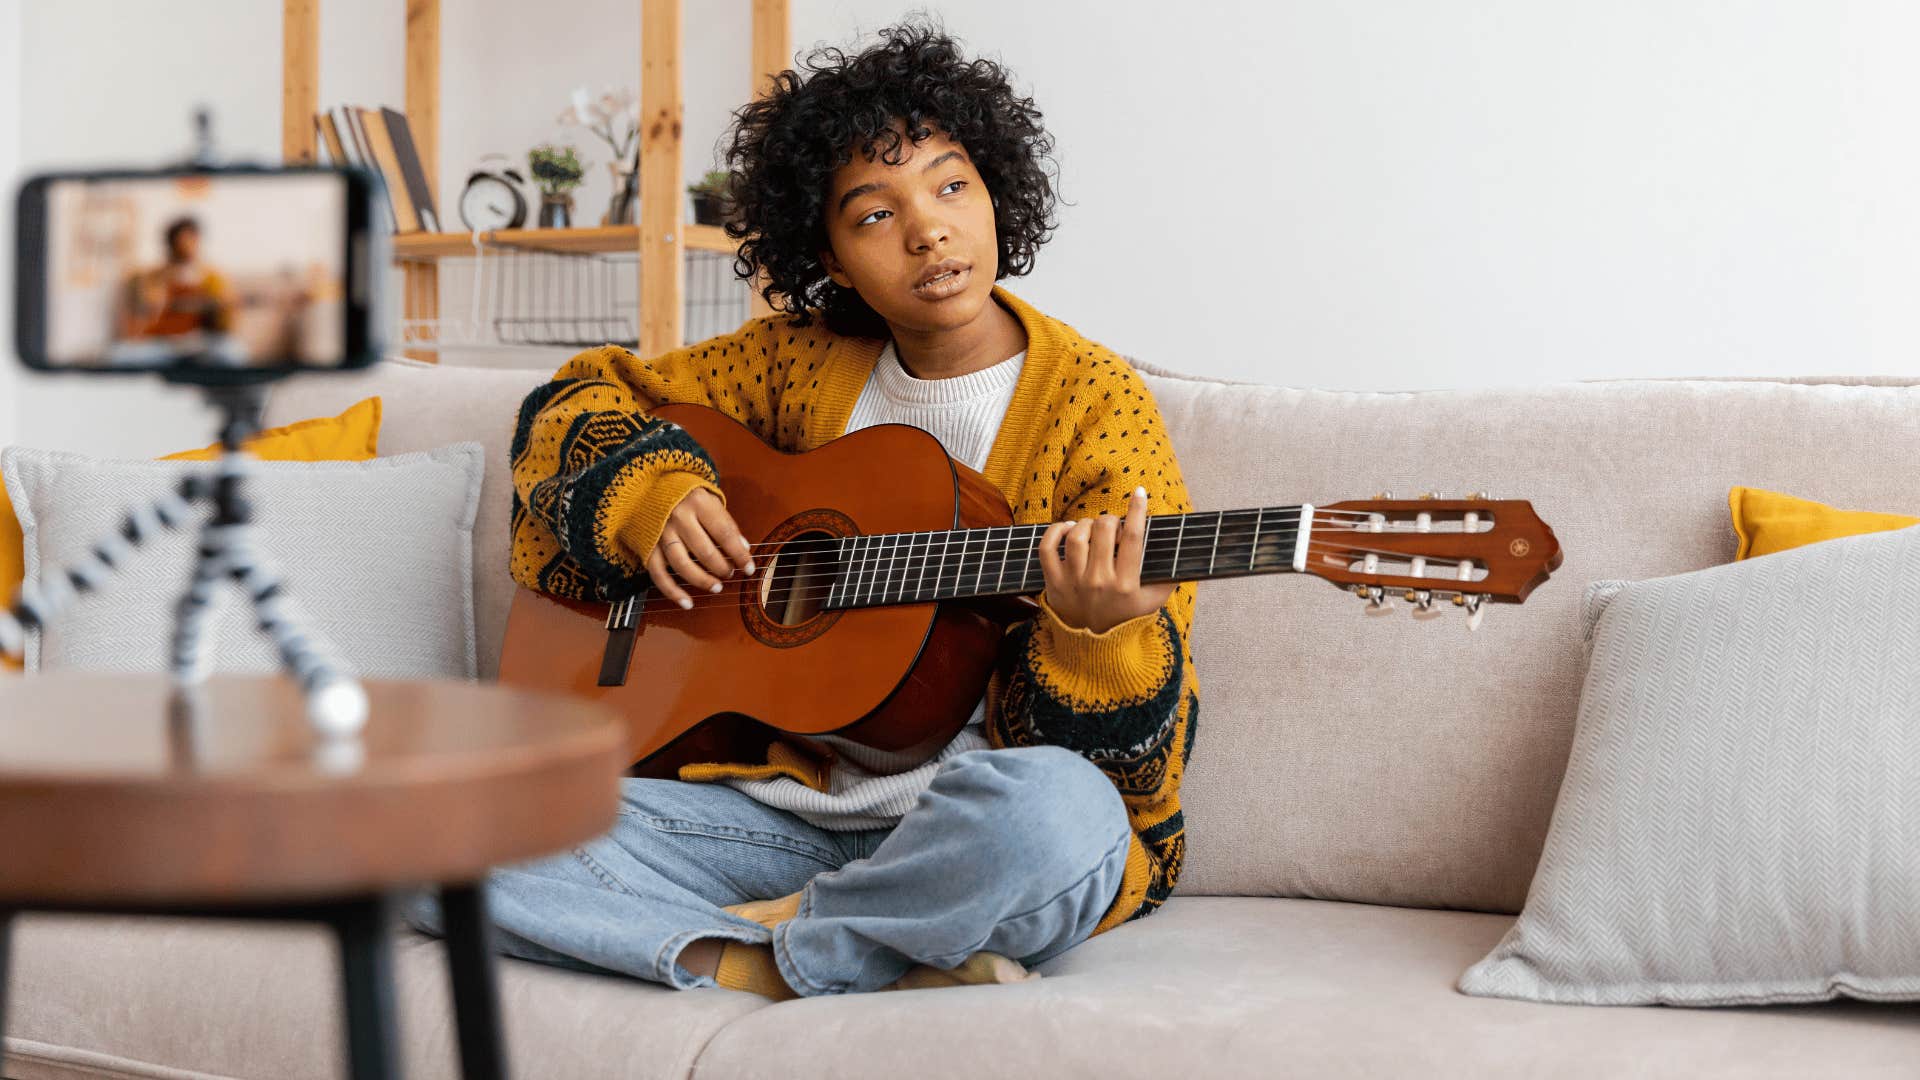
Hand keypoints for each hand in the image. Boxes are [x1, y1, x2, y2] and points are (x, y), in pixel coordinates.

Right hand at [645, 487, 754, 609]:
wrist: (648, 486)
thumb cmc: (685, 495)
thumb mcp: (709, 500)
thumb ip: (725, 523)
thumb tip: (743, 548)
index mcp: (698, 502)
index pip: (724, 533)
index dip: (739, 554)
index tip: (749, 568)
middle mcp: (678, 517)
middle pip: (705, 551)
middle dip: (721, 568)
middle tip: (729, 574)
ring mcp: (661, 533)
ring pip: (683, 565)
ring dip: (702, 581)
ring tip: (716, 587)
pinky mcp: (648, 546)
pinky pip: (659, 574)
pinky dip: (673, 591)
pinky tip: (687, 602)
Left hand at [1036, 486, 1175, 633]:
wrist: (1094, 646)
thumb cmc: (1126, 617)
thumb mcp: (1153, 601)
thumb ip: (1168, 578)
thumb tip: (1182, 551)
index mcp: (1126, 584)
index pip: (1133, 537)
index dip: (1137, 510)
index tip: (1139, 493)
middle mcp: (1099, 582)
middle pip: (1104, 531)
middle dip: (1111, 519)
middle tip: (1113, 525)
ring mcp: (1073, 582)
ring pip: (1076, 536)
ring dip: (1085, 523)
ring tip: (1092, 527)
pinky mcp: (1053, 583)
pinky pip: (1047, 548)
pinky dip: (1054, 532)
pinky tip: (1067, 528)